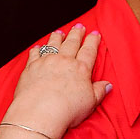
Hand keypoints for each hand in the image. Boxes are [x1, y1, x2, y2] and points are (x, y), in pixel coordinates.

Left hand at [3, 24, 111, 138]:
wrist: (41, 112)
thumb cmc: (66, 110)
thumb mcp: (90, 103)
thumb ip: (99, 91)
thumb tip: (107, 85)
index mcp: (80, 69)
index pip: (89, 51)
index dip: (93, 41)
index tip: (95, 34)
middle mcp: (64, 61)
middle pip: (72, 43)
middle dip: (77, 33)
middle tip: (80, 26)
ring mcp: (47, 62)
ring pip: (53, 44)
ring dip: (58, 37)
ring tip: (60, 32)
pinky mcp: (31, 67)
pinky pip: (35, 53)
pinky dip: (37, 49)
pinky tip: (38, 47)